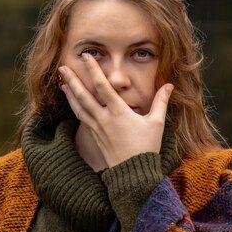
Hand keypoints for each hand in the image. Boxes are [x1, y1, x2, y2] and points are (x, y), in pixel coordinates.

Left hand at [58, 54, 173, 167]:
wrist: (133, 174)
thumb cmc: (146, 148)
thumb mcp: (157, 123)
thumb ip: (160, 102)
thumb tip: (169, 85)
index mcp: (119, 112)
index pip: (103, 86)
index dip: (93, 70)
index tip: (86, 57)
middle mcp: (104, 118)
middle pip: (84, 95)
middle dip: (73, 79)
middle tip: (62, 67)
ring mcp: (97, 128)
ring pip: (79, 107)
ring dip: (70, 93)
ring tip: (62, 82)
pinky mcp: (95, 136)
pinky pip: (81, 118)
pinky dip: (75, 107)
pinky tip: (72, 102)